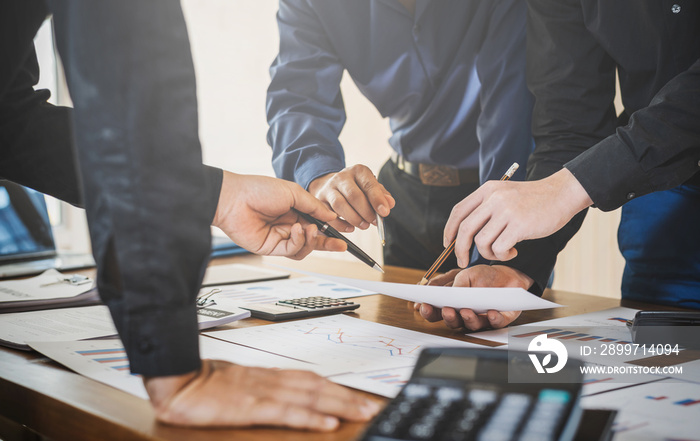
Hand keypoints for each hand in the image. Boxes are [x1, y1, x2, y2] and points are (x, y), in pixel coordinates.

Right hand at [145, 360, 380, 430]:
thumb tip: (288, 397)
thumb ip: (264, 389)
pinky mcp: (251, 407)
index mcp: (269, 376)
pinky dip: (310, 417)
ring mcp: (262, 393)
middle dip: (348, 397)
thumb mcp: (240, 384)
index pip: (311, 379)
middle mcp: (272, 381)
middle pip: (318, 386)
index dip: (337, 388)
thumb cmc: (206, 385)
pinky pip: (286, 411)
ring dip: (339, 404)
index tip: (360, 397)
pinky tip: (326, 423)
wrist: (179, 381)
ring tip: (362, 413)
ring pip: (309, 396)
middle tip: (373, 407)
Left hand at [213, 171, 346, 258]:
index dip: (333, 227)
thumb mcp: (293, 192)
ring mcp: (281, 237)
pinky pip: (292, 250)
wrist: (234, 199)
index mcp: (295, 210)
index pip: (318, 222)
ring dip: (312, 240)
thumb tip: (331, 216)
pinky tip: (297, 230)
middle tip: (342, 245)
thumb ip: (314, 206)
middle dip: (329, 242)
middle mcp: (289, 225)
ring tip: (310, 229)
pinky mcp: (272, 248)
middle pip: (314, 239)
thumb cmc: (260, 190)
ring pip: (305, 248)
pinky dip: (298, 241)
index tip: (347, 229)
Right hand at [308, 164, 394, 231]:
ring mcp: (329, 188)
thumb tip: (390, 204)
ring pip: (340, 205)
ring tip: (364, 225)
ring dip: (354, 218)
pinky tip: (350, 228)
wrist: (330, 184)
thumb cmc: (356, 188)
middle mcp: (342, 177)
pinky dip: (341, 225)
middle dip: (366, 212)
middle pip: (354, 195)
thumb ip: (381, 195)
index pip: (369, 184)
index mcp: (358, 171)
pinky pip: (329, 216)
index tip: (384, 212)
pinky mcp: (319, 200)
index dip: (377, 199)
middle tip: (373, 222)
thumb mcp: (370, 187)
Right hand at [414, 265, 532, 330]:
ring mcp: (481, 318)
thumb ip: (452, 282)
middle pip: (451, 322)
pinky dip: (492, 319)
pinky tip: (490, 312)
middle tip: (446, 310)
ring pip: (471, 325)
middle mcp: (464, 313)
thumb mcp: (464, 273)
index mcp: (452, 303)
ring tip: (466, 310)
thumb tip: (438, 290)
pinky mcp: (499, 319)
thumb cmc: (482, 275)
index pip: (436, 311)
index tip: (423, 306)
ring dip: (467, 319)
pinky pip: (495, 323)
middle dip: (447, 317)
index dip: (428, 311)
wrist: (507, 275)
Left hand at [444, 168, 592, 264]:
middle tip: (462, 261)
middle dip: (459, 250)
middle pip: (465, 229)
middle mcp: (494, 198)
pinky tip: (513, 251)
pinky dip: (502, 255)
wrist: (562, 194)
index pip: (458, 211)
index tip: (447, 243)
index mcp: (487, 189)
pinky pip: (499, 248)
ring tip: (502, 251)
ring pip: (481, 241)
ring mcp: (506, 211)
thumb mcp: (505, 194)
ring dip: (488, 253)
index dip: (449, 229)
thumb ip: (487, 208)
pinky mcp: (519, 225)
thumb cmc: (534, 200)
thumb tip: (465, 235)